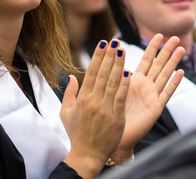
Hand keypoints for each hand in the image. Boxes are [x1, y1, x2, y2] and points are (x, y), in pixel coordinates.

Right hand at [61, 39, 129, 178]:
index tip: (103, 43)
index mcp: (82, 98)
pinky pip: (121, 97)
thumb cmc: (77, 133)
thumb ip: (69, 93)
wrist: (87, 155)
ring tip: (122, 50)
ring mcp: (105, 108)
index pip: (91, 72)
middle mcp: (93, 100)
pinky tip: (128, 72)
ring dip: (118, 64)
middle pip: (103, 73)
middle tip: (115, 41)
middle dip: (109, 55)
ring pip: (113, 82)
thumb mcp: (66, 113)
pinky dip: (124, 84)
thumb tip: (71, 76)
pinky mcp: (116, 117)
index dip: (98, 56)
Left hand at [113, 34, 184, 161]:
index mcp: (134, 80)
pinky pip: (166, 93)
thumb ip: (110, 75)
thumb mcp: (109, 90)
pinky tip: (181, 73)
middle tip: (176, 37)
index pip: (146, 60)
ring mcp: (152, 96)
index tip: (159, 34)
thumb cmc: (110, 115)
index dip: (152, 47)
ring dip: (173, 62)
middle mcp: (146, 86)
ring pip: (165, 75)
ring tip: (181, 49)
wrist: (115, 137)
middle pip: (159, 64)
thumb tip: (110, 55)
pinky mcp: (156, 108)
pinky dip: (174, 83)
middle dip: (167, 50)